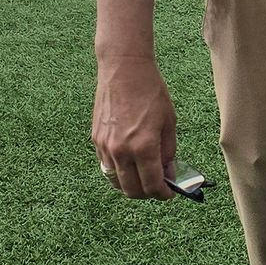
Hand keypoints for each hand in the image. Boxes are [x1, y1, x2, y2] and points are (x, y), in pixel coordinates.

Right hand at [91, 57, 178, 198]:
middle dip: (147, 194)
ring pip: (116, 181)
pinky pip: (106, 166)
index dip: (163, 195)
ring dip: (130, 185)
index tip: (169, 194)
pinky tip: (129, 161)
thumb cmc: (150, 91)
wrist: (123, 69)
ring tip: (143, 176)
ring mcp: (105, 146)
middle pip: (131, 190)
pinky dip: (118, 171)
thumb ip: (169, 153)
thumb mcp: (169, 122)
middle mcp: (121, 151)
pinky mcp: (96, 139)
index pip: (152, 186)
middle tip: (157, 188)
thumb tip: (168, 175)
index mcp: (144, 147)